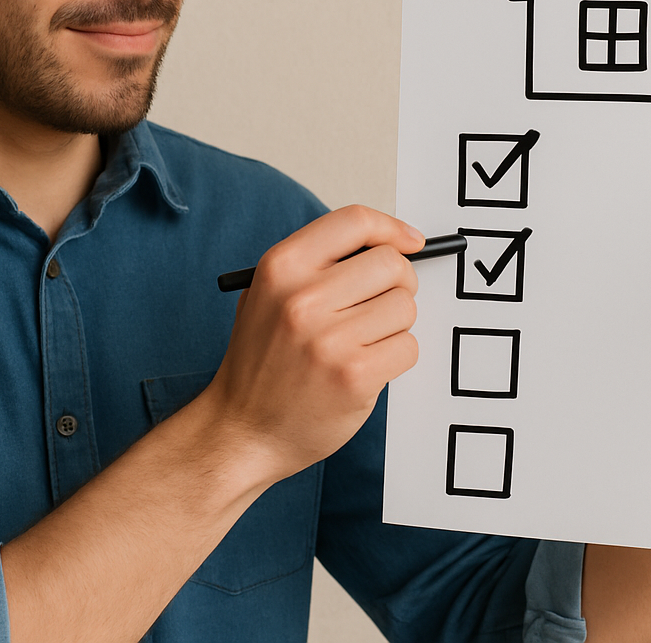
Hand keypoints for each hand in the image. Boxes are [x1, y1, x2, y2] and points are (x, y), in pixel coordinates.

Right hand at [201, 206, 424, 484]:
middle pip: (391, 264)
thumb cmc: (261, 364)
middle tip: (380, 304)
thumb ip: (318, 265)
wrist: (241, 430)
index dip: (390, 228)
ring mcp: (329, 339)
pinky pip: (407, 347)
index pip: (353, 221)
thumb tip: (388, 245)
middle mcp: (302, 298)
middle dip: (397, 283)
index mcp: (280, 267)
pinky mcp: (354, 376)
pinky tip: (365, 367)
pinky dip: (395, 357)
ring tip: (362, 342)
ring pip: (405, 307)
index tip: (409, 242)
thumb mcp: (268, 295)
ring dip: (394, 325)